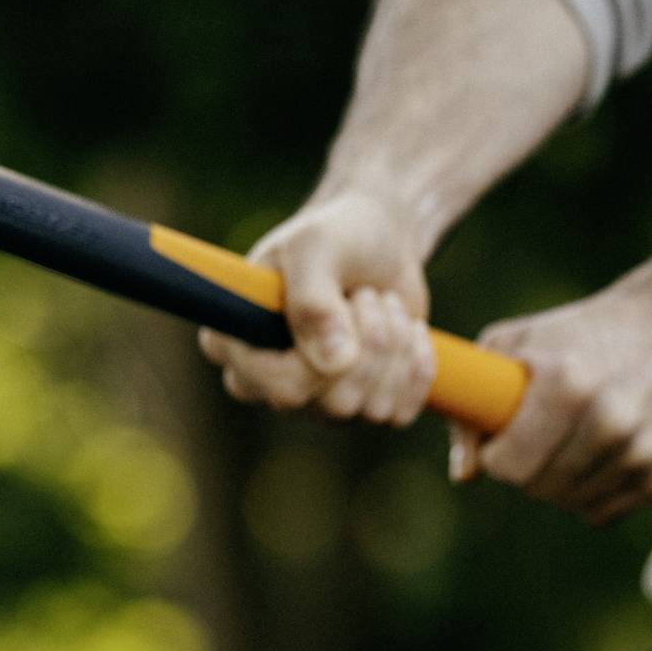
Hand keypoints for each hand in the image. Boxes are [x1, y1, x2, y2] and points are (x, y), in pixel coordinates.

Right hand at [197, 190, 437, 425]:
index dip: (325, 357)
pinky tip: (410, 331)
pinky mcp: (359, 406)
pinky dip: (418, 366)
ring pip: (371, 409)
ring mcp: (314, 401)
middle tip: (366, 295)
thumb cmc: (334, 236)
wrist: (377, 240)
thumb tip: (335, 364)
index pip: (281, 387)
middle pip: (334, 402)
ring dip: (395, 346)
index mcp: (233, 345)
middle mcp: (267, 384)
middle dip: (372, 343)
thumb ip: (313, 301)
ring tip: (382, 304)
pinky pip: (400, 414)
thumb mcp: (315, 247)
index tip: (344, 303)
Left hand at [455, 275, 651, 524]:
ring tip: (564, 444)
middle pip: (538, 487)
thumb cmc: (577, 333)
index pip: (509, 465)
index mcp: (566, 384)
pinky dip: (590, 499)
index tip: (500, 437)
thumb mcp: (513, 343)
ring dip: (557, 485)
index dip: (495, 455)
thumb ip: (472, 406)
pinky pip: (606, 513)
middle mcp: (610, 419)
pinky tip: (589, 466)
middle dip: (524, 469)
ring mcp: (642, 448)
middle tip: (534, 438)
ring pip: (571, 504)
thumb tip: (465, 475)